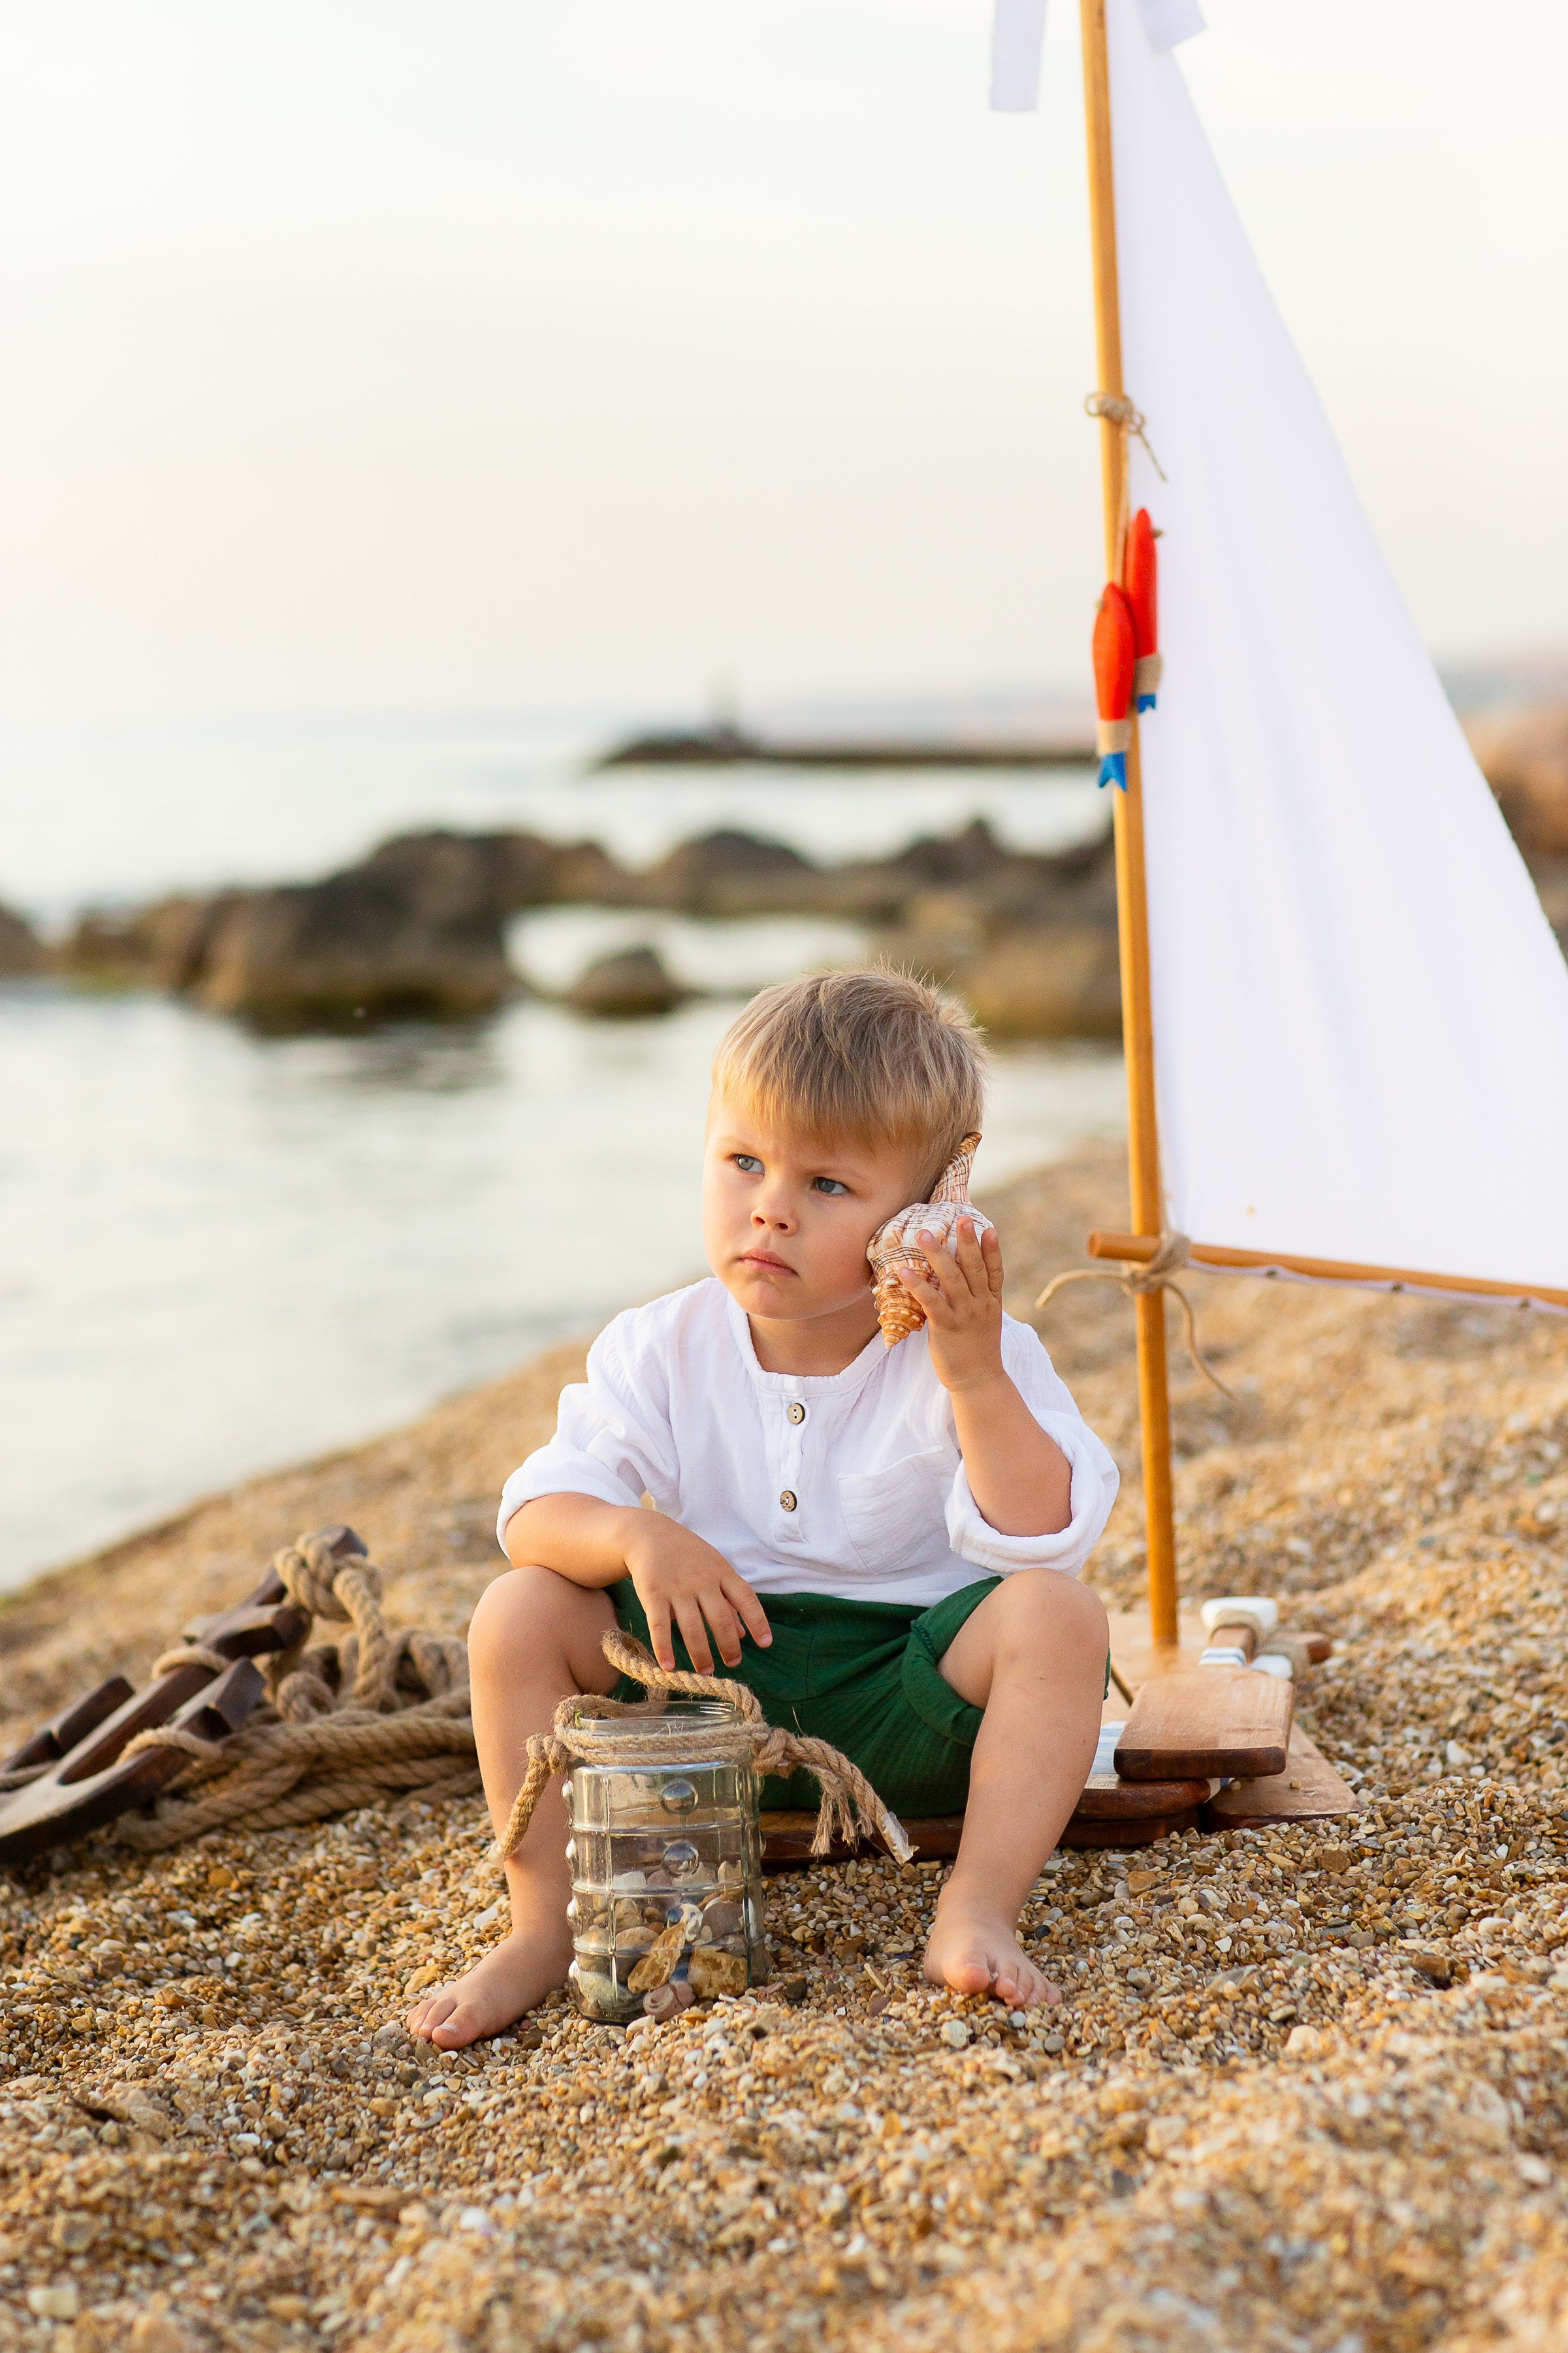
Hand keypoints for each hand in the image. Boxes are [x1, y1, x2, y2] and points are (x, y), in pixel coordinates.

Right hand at [621, 1513, 771, 1674]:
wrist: (649, 1534)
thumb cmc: (688, 1555)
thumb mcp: (714, 1569)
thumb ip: (729, 1601)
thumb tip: (743, 1634)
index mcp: (722, 1573)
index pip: (746, 1598)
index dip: (758, 1621)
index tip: (765, 1643)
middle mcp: (702, 1581)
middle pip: (720, 1619)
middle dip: (728, 1646)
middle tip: (733, 1664)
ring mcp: (677, 1588)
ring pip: (692, 1627)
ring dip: (700, 1653)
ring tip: (706, 1673)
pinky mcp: (652, 1594)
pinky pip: (660, 1625)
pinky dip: (664, 1648)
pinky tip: (669, 1667)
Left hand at [900, 1218, 1006, 1396]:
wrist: (979, 1380)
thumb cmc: (977, 1348)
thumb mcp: (984, 1320)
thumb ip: (977, 1297)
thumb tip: (962, 1275)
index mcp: (991, 1302)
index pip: (994, 1271)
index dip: (992, 1249)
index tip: (987, 1228)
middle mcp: (980, 1305)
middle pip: (974, 1268)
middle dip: (967, 1242)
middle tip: (961, 1219)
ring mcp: (964, 1315)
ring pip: (952, 1279)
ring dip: (937, 1255)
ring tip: (923, 1234)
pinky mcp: (946, 1327)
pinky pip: (931, 1301)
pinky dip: (918, 1285)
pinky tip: (904, 1271)